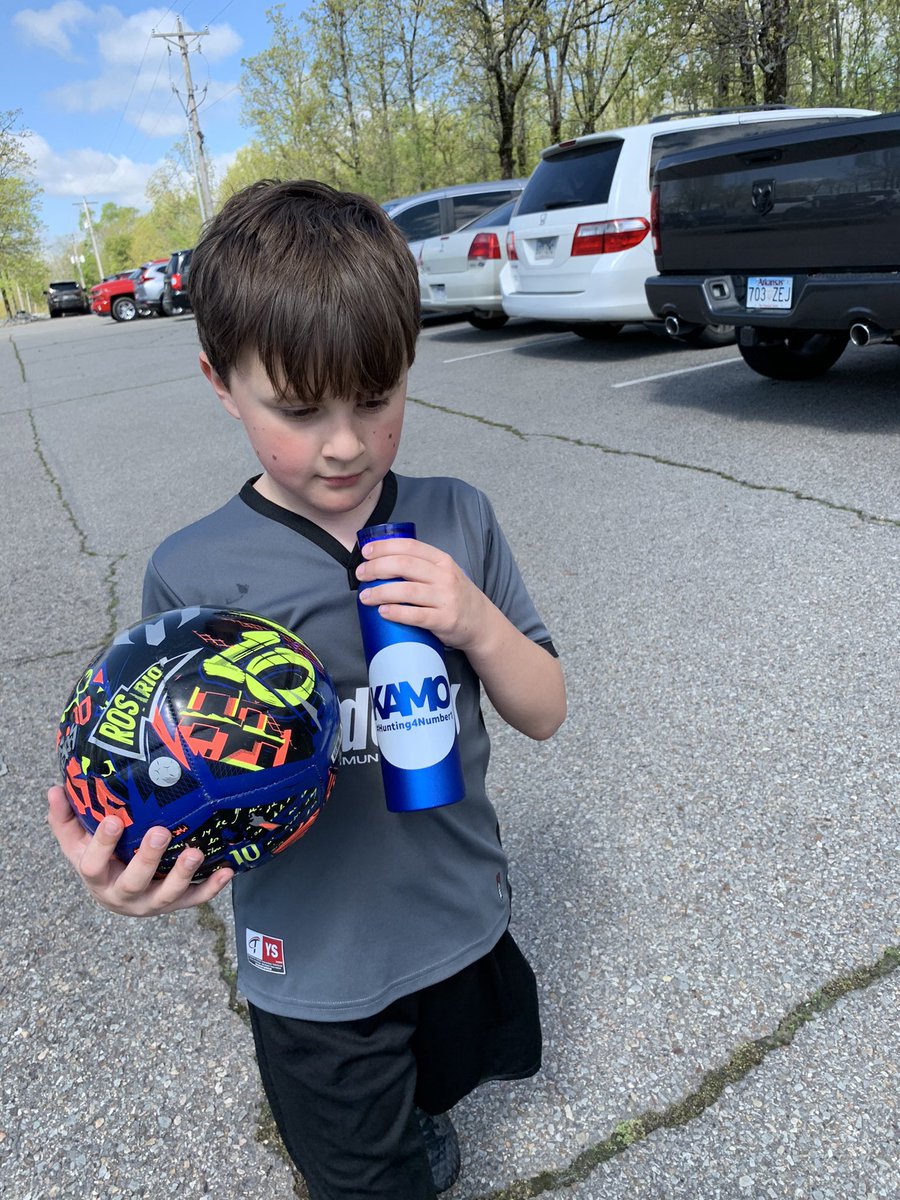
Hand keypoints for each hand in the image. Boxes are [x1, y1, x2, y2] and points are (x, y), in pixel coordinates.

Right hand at [47, 785, 232, 916]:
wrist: (115, 893)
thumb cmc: (98, 859)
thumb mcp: (76, 841)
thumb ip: (65, 817)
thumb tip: (54, 788)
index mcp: (96, 877)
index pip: (93, 864)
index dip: (103, 844)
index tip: (113, 818)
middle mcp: (122, 895)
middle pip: (134, 881)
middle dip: (148, 859)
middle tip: (161, 832)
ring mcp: (150, 902)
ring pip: (167, 895)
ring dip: (182, 874)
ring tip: (196, 852)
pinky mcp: (175, 904)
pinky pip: (195, 899)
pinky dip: (211, 887)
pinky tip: (227, 871)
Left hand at [356, 536, 488, 652]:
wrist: (481, 623)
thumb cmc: (455, 596)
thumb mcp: (444, 573)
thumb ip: (421, 565)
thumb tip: (382, 561)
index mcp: (442, 561)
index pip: (409, 547)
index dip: (384, 547)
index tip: (366, 552)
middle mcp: (445, 577)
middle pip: (404, 566)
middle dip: (376, 568)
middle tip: (361, 574)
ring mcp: (445, 599)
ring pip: (406, 591)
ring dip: (380, 592)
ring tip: (365, 596)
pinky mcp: (444, 620)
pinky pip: (416, 616)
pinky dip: (396, 613)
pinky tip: (383, 612)